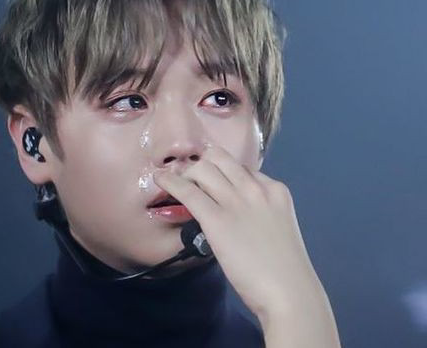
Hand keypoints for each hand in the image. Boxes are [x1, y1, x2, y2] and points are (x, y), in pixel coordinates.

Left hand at [153, 145, 322, 320]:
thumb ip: (259, 213)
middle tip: (191, 180)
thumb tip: (235, 213)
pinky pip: (188, 191)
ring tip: (175, 182)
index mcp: (275, 190)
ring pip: (203, 168)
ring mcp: (237, 201)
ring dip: (186, 172)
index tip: (212, 183)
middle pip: (220, 159)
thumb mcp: (277, 227)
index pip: (242, 168)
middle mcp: (255, 188)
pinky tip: (160, 180)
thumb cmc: (284, 269)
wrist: (289, 291)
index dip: (224, 174)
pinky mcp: (217, 219)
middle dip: (202, 165)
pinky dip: (170, 182)